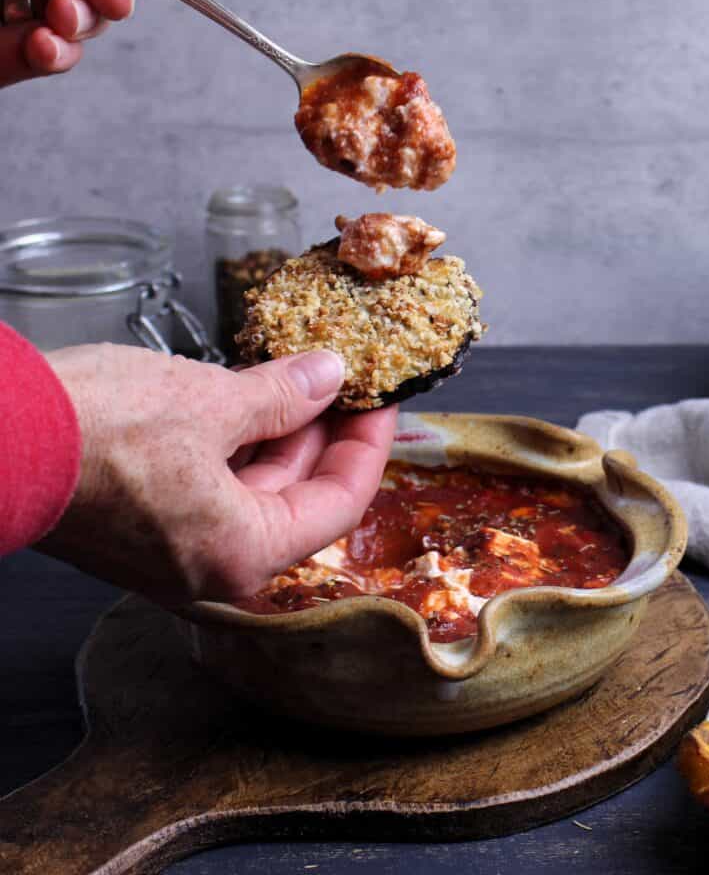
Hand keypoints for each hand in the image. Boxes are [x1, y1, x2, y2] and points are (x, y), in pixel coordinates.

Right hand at [38, 344, 396, 604]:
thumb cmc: (91, 429)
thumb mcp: (209, 401)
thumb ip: (284, 395)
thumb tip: (330, 376)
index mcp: (241, 553)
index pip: (340, 503)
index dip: (368, 444)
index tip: (381, 400)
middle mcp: (213, 567)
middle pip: (299, 498)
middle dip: (325, 434)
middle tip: (346, 382)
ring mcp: (176, 550)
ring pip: (256, 490)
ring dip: (282, 434)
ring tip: (303, 378)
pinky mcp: (145, 526)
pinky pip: (215, 487)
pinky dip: (240, 444)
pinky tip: (254, 397)